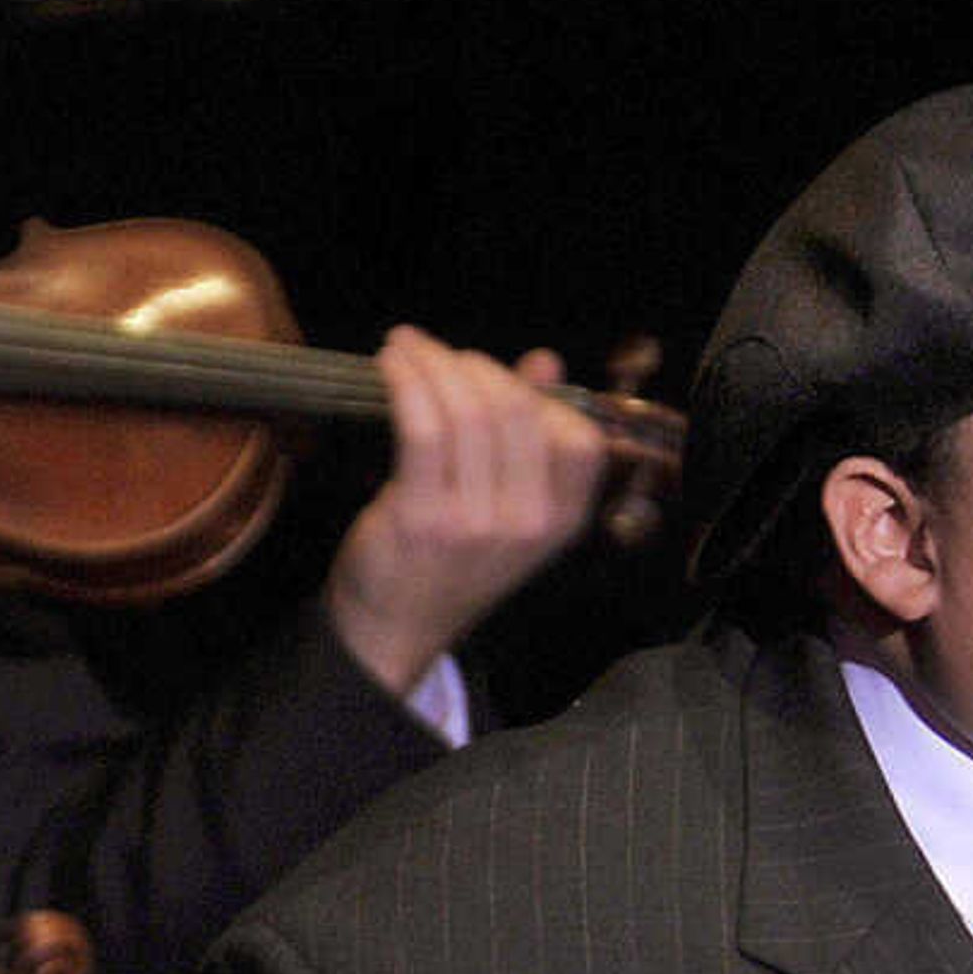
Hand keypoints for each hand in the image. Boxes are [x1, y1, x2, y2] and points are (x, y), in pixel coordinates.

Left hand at [323, 333, 616, 696]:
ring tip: (406, 349)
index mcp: (562, 520)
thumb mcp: (510, 504)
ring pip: (468, 412)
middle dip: (473, 365)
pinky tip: (392, 365)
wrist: (397, 625)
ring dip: (432, 363)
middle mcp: (529, 523)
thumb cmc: (452, 557)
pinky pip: (422, 428)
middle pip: (518, 411)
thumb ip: (530, 434)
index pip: (580, 439)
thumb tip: (544, 362)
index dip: (538, 396)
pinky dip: (406, 383)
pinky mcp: (424, 517)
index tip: (494, 379)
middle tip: (437, 354)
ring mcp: (478, 523)